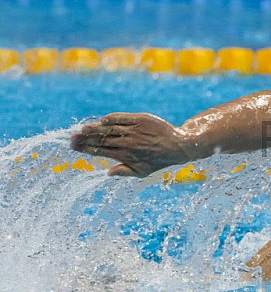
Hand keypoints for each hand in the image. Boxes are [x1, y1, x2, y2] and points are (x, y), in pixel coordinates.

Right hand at [70, 112, 190, 176]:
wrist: (179, 145)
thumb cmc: (158, 160)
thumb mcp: (143, 171)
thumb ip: (125, 172)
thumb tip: (108, 174)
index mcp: (127, 156)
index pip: (102, 151)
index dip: (87, 149)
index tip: (73, 146)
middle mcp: (130, 143)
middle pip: (103, 140)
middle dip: (85, 139)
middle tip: (71, 138)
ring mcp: (135, 131)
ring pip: (111, 129)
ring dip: (95, 130)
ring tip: (82, 130)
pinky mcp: (142, 119)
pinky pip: (124, 118)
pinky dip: (113, 119)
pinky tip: (102, 121)